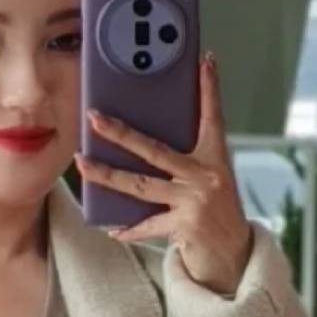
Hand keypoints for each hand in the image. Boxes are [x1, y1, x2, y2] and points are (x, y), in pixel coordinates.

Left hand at [77, 54, 253, 294]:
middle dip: (121, 133)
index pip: (212, 117)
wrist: (234, 254)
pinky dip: (130, 229)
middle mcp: (206, 175)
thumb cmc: (215, 213)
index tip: (206, 62)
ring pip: (140, 185)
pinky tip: (113, 230)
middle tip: (95, 117)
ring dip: (107, 175)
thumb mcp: (207, 181)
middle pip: (155, 149)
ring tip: (82, 164)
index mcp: (215, 158)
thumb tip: (142, 148)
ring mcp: (195, 200)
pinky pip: (147, 225)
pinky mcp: (185, 225)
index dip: (209, 90)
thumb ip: (184, 164)